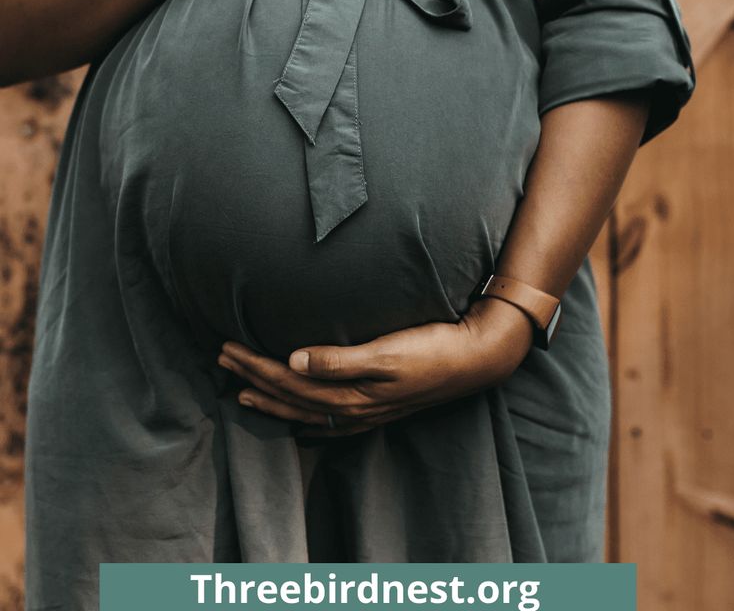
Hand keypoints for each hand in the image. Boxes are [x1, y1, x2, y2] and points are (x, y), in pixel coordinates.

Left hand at [218, 299, 532, 436]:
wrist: (476, 359)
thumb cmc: (432, 348)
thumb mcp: (387, 351)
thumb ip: (339, 359)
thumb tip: (292, 361)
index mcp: (350, 394)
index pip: (288, 381)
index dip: (254, 366)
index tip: (226, 348)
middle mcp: (353, 409)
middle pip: (290, 397)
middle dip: (253, 379)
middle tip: (222, 359)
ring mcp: (366, 413)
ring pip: (305, 411)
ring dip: (272, 399)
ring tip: (242, 391)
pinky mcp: (379, 409)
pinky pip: (329, 421)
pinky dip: (305, 419)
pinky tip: (298, 421)